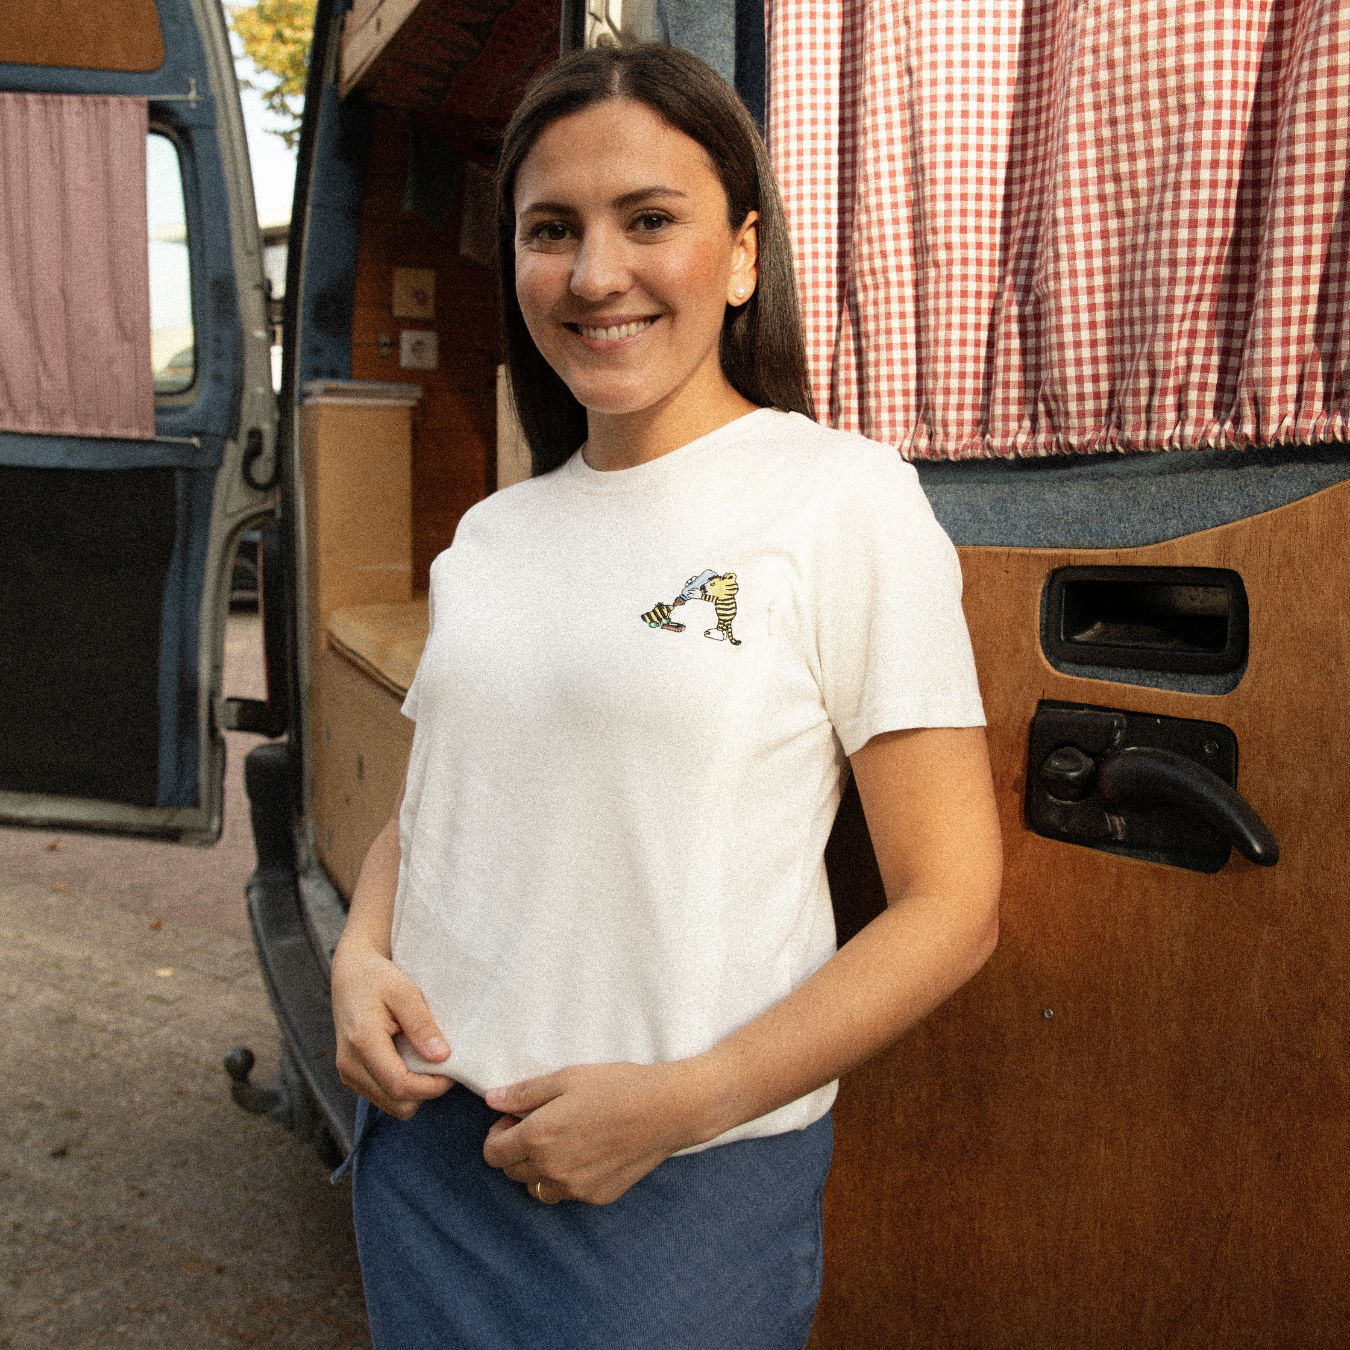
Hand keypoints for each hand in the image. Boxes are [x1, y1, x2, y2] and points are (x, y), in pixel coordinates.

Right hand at [331, 936, 451, 1119]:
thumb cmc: (379, 978)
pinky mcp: (351, 1075)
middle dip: (426, 1091)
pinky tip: (410, 1060)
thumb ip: (421, 1025)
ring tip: (425, 1059)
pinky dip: (401, 1086)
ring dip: (414, 1090)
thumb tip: (441, 1057)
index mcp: (362, 1043)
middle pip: (398, 1104)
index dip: (432, 1086)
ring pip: (391, 1105)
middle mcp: (350, 1065)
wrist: (351, 973)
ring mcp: (348, 1073)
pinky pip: (383, 1096)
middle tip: (441, 1063)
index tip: (452, 1067)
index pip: (400, 1086)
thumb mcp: (405, 992)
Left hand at [482, 1061, 713, 1204]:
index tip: (515, 1119)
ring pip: (537, 1188)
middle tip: (540, 1125)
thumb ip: (524, 1092)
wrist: (666, 1110)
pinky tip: (587, 1153)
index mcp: (539, 1137)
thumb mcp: (566, 1078)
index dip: (498, 1134)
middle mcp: (552, 1169)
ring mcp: (575, 1188)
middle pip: (511, 1172)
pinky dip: (566, 1178)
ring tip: (561, 1142)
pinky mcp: (597, 1196)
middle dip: (517, 1150)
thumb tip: (491, 1099)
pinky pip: (566, 1193)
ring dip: (538, 1169)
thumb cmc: (617, 1086)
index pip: (493, 1153)